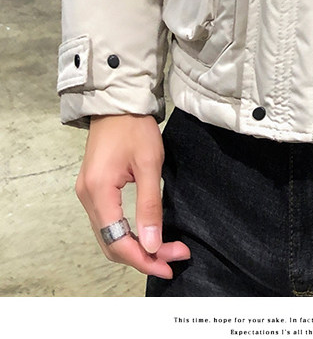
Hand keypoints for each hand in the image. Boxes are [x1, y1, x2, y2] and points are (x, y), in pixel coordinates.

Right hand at [75, 113, 190, 279]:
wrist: (117, 101)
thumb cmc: (134, 126)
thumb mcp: (149, 163)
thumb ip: (150, 206)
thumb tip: (152, 244)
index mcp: (98, 192)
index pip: (117, 242)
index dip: (143, 258)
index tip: (170, 263)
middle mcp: (87, 197)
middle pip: (111, 244)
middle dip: (142, 256)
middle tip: (173, 258)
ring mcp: (88, 194)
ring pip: (109, 236)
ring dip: (136, 246)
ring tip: (165, 249)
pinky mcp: (94, 188)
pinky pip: (108, 222)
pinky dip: (127, 233)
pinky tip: (146, 233)